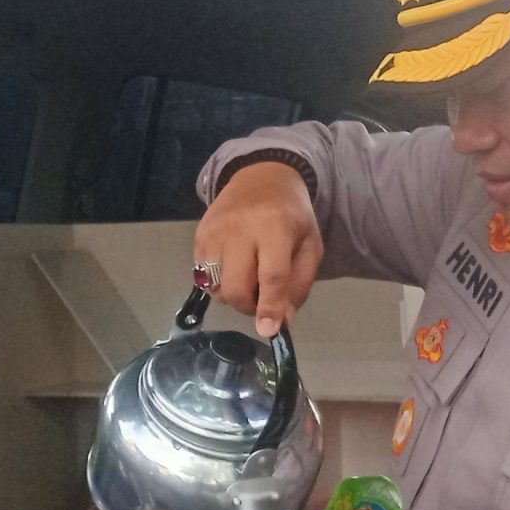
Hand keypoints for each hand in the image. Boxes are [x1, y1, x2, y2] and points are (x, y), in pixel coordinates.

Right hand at [193, 161, 321, 337]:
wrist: (259, 178)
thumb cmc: (291, 215)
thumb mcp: (310, 245)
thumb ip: (299, 284)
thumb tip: (280, 320)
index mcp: (275, 227)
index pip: (271, 275)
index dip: (270, 307)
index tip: (268, 330)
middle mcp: (240, 228)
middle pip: (237, 287)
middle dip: (249, 305)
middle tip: (261, 300)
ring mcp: (214, 232)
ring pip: (217, 287)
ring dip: (233, 296)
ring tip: (247, 280)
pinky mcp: (199, 235)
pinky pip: (204, 278)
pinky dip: (219, 284)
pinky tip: (233, 269)